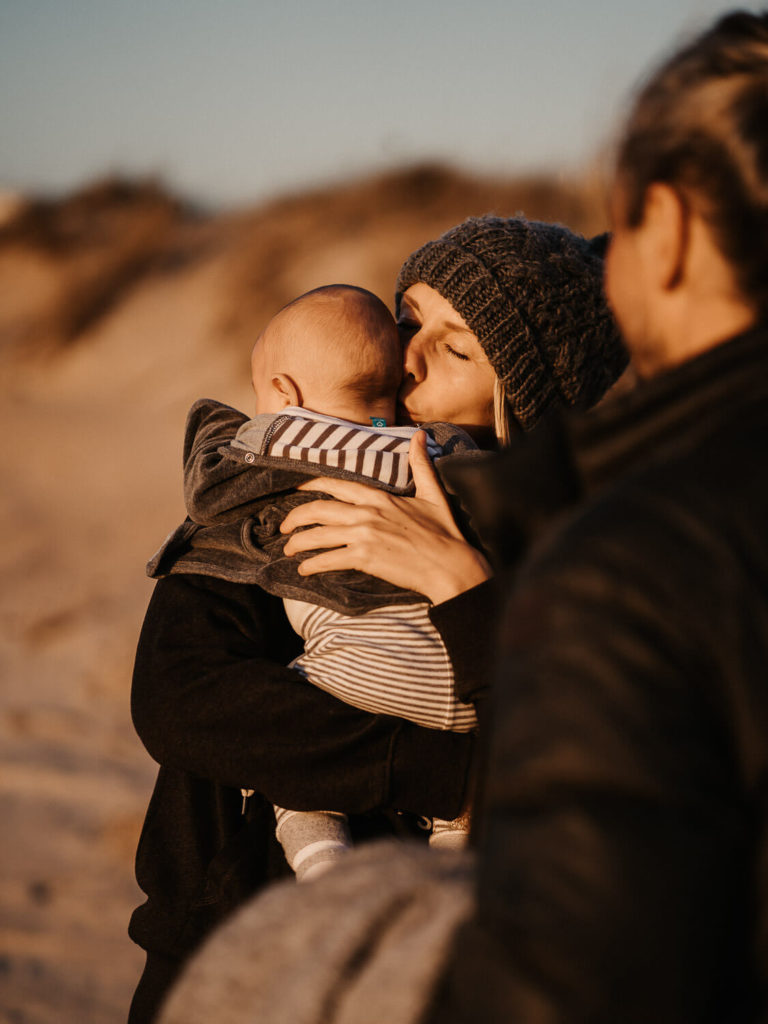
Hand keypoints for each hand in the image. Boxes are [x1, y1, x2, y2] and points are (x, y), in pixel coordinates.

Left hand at [280, 430, 491, 604]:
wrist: (451, 565)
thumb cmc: (445, 533)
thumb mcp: (433, 494)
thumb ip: (421, 464)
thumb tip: (420, 435)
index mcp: (380, 497)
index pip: (336, 486)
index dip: (310, 486)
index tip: (294, 490)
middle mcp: (367, 513)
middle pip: (318, 510)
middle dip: (295, 518)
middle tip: (283, 526)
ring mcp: (364, 535)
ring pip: (318, 535)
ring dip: (298, 543)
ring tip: (289, 550)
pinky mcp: (365, 557)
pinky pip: (329, 559)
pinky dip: (312, 564)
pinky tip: (304, 569)